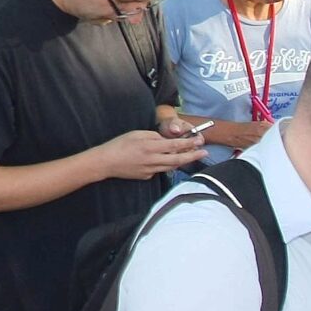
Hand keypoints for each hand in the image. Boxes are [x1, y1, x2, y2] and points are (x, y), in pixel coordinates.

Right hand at [92, 128, 206, 180]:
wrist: (105, 163)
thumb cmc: (119, 145)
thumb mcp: (136, 134)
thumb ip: (154, 136)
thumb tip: (166, 141)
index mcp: (150, 146)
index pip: (175, 145)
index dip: (189, 143)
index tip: (199, 141)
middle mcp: (152, 160)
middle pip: (178, 159)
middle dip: (193, 156)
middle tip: (204, 152)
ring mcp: (150, 170)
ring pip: (171, 166)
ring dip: (182, 161)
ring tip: (191, 156)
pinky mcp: (146, 176)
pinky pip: (159, 170)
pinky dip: (164, 164)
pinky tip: (163, 160)